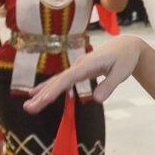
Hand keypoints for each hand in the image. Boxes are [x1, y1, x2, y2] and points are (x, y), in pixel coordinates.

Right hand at [23, 35, 143, 112]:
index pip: (68, 78)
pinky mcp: (78, 70)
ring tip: (28, 107)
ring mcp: (77, 67)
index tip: (43, 101)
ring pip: (57, 81)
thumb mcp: (122, 72)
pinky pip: (61, 80)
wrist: (126, 45)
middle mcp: (79, 64)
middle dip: (43, 95)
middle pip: (58, 81)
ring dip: (42, 93)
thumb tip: (96, 101)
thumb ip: (109, 85)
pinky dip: (49, 87)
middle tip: (28, 109)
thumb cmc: (125, 58)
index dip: (55, 90)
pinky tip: (36, 94)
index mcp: (88, 63)